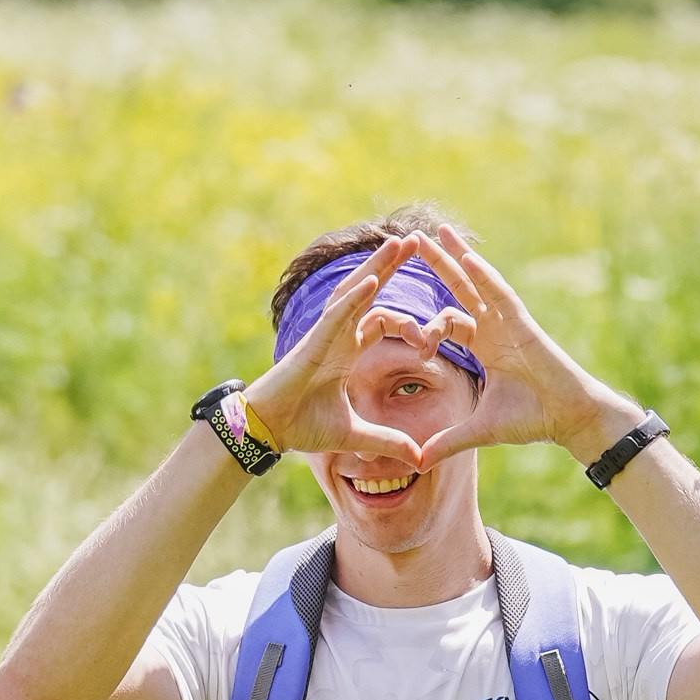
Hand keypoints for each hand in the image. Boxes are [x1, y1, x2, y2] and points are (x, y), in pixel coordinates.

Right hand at [241, 234, 474, 464]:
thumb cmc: (303, 426)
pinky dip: (355, 297)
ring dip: (377, 267)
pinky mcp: (312, 342)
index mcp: (348, 350)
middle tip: (416, 241)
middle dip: (391, 266)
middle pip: (369, 292)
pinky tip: (373, 279)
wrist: (270, 430)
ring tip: (399, 244)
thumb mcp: (355, 434)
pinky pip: (338, 314)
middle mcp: (338, 335)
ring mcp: (325, 334)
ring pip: (354, 291)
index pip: (381, 321)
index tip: (429, 342)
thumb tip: (417, 458)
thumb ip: (386, 440)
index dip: (408, 325)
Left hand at [403, 225, 645, 469]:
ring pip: (478, 283)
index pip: (447, 322)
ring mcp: (509, 323)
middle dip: (438, 265)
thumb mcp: (479, 431)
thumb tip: (416, 462)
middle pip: (459, 290)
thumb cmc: (531, 419)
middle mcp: (494, 329)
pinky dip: (484, 277)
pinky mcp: (523, 324)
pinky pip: (500, 295)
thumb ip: (447, 442)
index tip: (403, 326)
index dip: (424, 321)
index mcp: (483, 347)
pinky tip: (466, 257)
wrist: (567, 418)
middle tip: (412, 240)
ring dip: (457, 258)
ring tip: (437, 233)